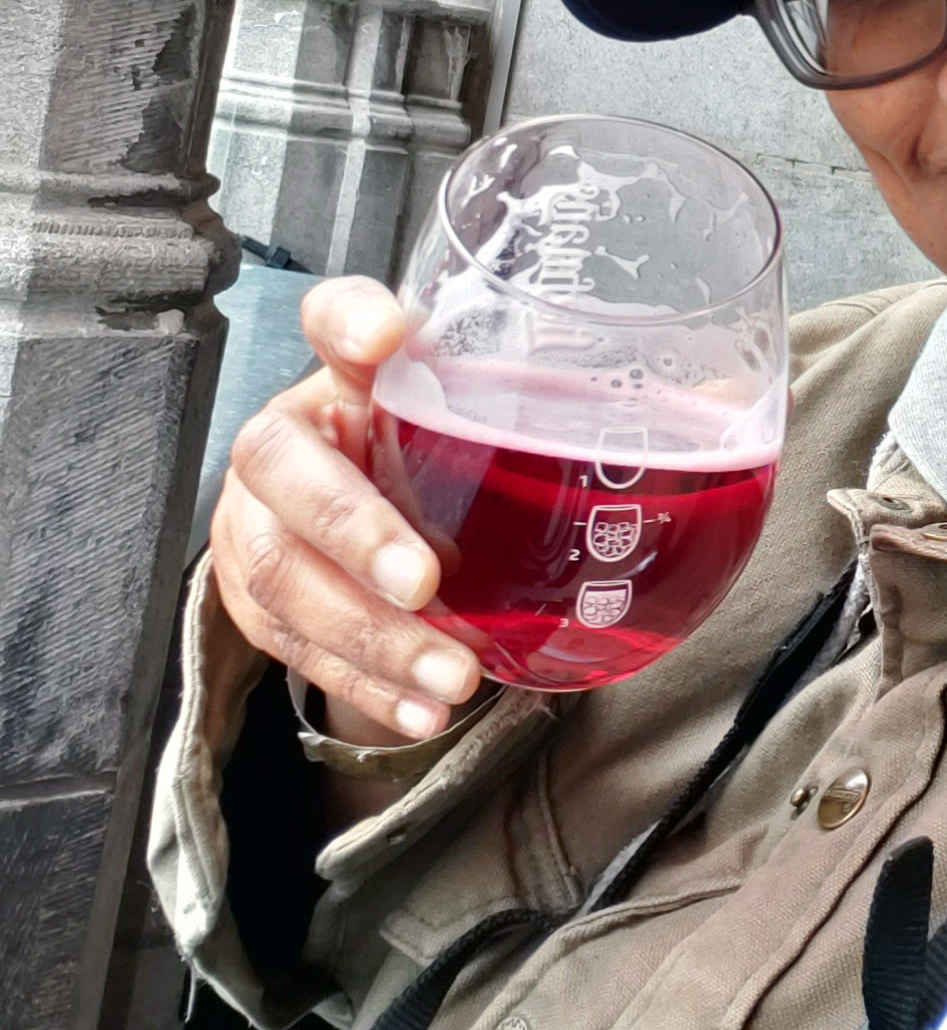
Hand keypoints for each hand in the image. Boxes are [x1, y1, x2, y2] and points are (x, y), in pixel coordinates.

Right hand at [210, 278, 481, 743]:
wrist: (349, 521)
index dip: (349, 320)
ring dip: (372, 638)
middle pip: (289, 477)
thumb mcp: (455, 417)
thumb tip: (610, 399)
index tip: (385, 333)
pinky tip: (422, 711)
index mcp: (338, 377)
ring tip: (453, 677)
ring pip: (286, 581)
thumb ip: (502, 399)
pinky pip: (296, 650)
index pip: (329, 318)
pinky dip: (366, 689)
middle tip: (425, 582)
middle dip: (355, 533)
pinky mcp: (252, 603)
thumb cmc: (414, 455)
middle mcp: (281, 443)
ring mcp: (252, 526)